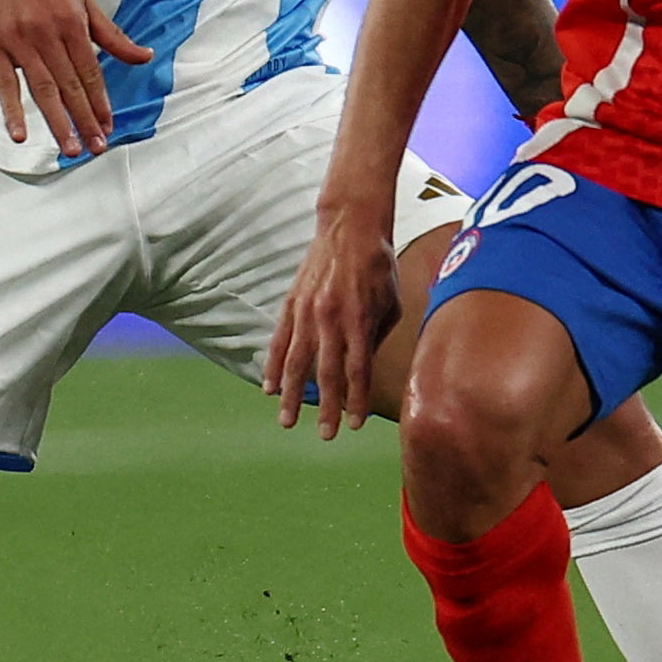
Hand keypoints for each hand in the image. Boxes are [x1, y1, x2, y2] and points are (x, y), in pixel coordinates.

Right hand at [0, 0, 149, 155]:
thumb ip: (112, 34)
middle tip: (96, 148)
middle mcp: (47, 34)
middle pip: (70, 86)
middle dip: (85, 120)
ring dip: (57, 122)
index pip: (91, 72)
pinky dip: (12, 110)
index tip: (108, 127)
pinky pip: (4, 83)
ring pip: (42, 89)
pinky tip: (20, 134)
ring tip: (70, 149)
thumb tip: (145, 56)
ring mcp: (17, 41)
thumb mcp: (82, 0)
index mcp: (71, 23)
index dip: (100, 102)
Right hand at [265, 201, 404, 438]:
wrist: (349, 226)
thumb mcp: (390, 302)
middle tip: (325, 436)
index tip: (354, 424)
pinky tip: (270, 387)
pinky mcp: (291, 302)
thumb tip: (363, 369)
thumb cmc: (377, 266)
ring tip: (288, 421)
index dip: (355, 400)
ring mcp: (307, 310)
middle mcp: (330, 318)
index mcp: (359, 319)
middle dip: (327, 407)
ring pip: (297, 361)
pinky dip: (274, 365)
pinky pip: (280, 340)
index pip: (357, 370)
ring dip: (292, 395)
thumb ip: (376, 337)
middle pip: (327, 372)